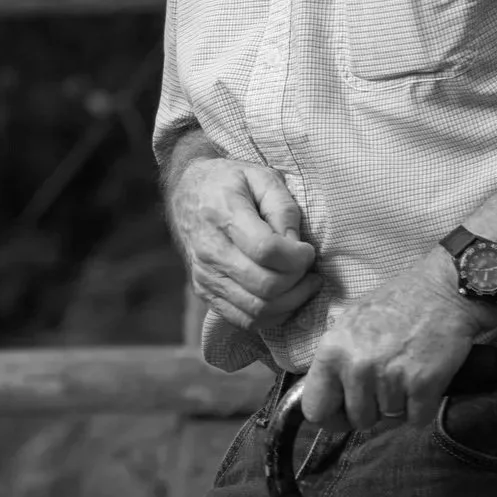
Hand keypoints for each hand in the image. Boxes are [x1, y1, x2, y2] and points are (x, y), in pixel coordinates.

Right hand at [169, 156, 320, 331]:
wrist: (187, 192)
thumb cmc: (230, 181)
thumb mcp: (260, 176)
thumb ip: (282, 206)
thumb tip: (295, 243)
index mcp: (224, 216)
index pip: (266, 250)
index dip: (297, 256)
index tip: (308, 250)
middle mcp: (211, 252)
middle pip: (265, 286)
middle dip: (298, 281)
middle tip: (310, 268)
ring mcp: (205, 277)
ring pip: (257, 310)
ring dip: (291, 302)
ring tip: (305, 284)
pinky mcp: (205, 293)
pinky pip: (244, 320)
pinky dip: (272, 316)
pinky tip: (287, 297)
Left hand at [300, 248, 496, 433]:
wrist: (445, 289)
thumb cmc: (398, 302)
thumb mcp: (352, 321)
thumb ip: (336, 359)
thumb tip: (324, 395)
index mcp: (332, 350)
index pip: (315, 410)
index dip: (331, 416)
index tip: (345, 412)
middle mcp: (357, 367)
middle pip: (358, 420)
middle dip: (373, 408)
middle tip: (387, 381)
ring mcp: (390, 378)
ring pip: (389, 420)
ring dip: (400, 405)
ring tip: (407, 373)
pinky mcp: (422, 386)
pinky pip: (416, 419)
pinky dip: (423, 406)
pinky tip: (425, 379)